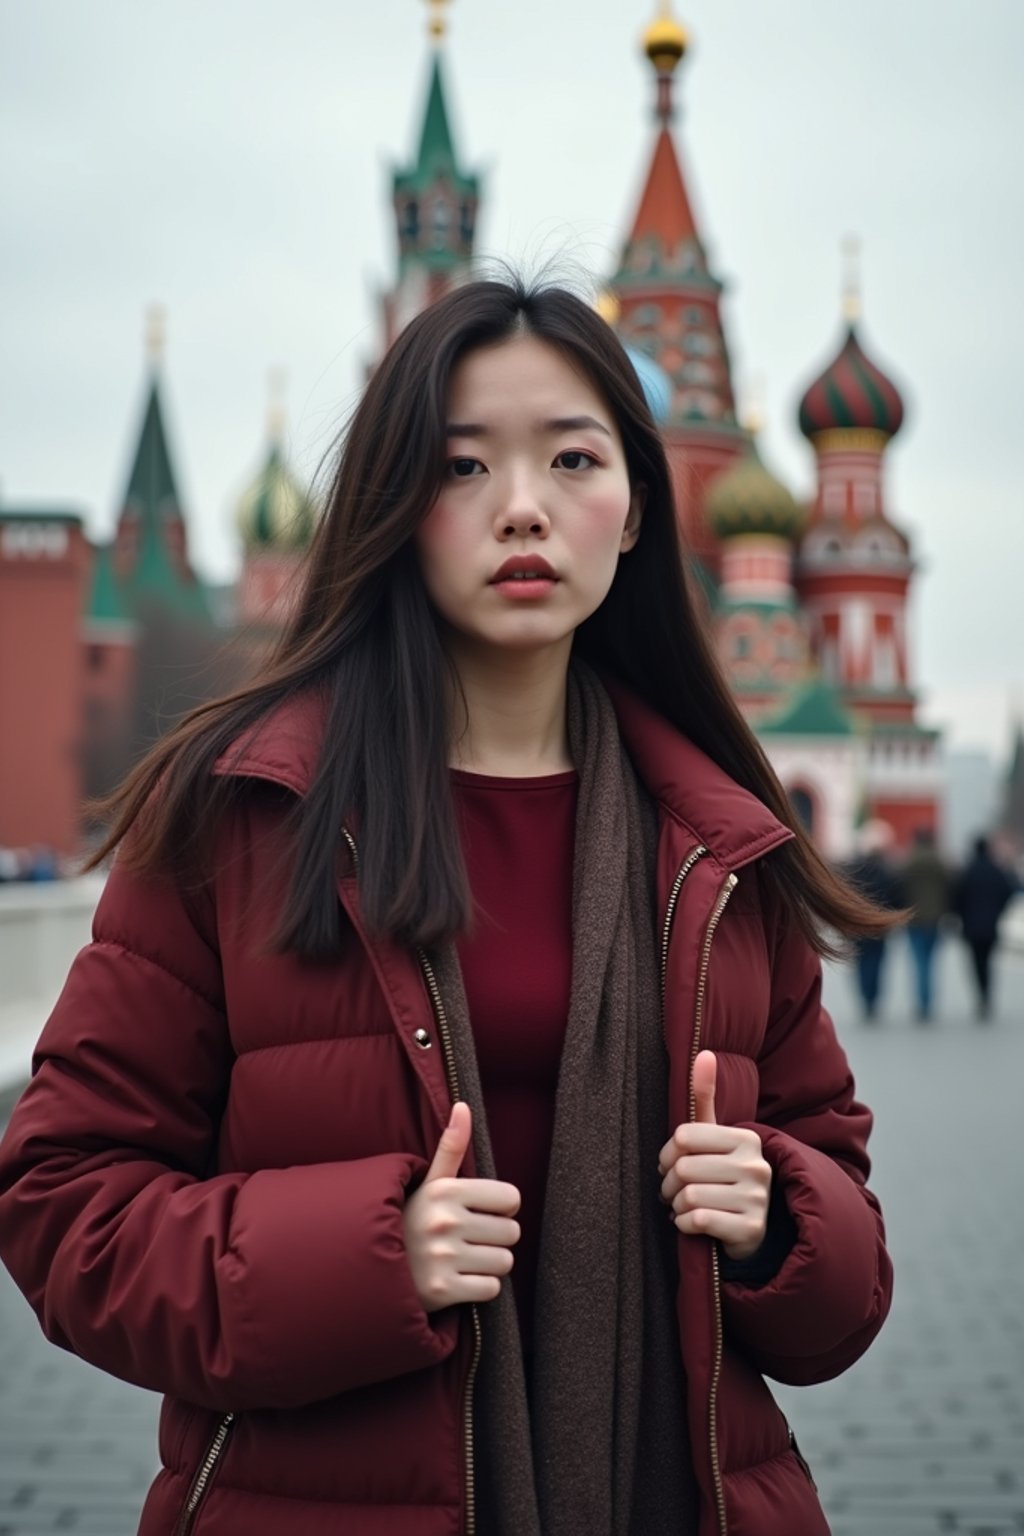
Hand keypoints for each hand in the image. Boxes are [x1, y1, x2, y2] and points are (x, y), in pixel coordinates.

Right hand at [403, 1102, 521, 1312]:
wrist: (369, 1267)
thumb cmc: (410, 1220)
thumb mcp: (427, 1181)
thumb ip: (451, 1146)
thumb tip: (464, 1104)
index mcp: (446, 1191)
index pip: (511, 1199)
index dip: (500, 1208)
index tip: (480, 1212)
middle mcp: (445, 1222)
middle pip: (511, 1233)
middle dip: (495, 1238)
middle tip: (469, 1239)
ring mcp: (443, 1258)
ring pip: (504, 1262)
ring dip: (488, 1264)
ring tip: (462, 1259)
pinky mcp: (442, 1291)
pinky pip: (491, 1289)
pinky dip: (479, 1288)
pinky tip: (458, 1279)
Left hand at [657, 1050, 770, 1260]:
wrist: (747, 1227)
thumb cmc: (721, 1174)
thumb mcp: (713, 1136)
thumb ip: (704, 1096)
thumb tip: (704, 1053)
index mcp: (746, 1137)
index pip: (683, 1136)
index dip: (668, 1153)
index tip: (673, 1162)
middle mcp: (757, 1165)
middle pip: (684, 1168)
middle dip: (669, 1183)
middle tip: (674, 1189)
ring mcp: (758, 1199)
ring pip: (689, 1196)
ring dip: (677, 1205)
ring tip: (685, 1205)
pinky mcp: (752, 1229)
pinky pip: (698, 1220)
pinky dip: (685, 1224)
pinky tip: (693, 1222)